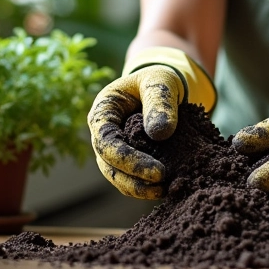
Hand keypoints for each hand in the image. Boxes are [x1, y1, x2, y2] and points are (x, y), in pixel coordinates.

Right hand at [87, 47, 215, 198]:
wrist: (163, 85)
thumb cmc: (158, 79)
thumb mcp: (161, 81)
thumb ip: (160, 102)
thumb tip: (160, 133)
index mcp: (103, 112)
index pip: (106, 142)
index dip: (128, 160)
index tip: (157, 171)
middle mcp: (102, 133)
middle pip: (108, 165)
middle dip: (134, 179)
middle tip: (163, 183)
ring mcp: (113, 148)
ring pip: (117, 177)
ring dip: (139, 188)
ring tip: (166, 190)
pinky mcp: (127, 158)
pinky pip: (130, 177)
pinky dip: (145, 186)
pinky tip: (166, 188)